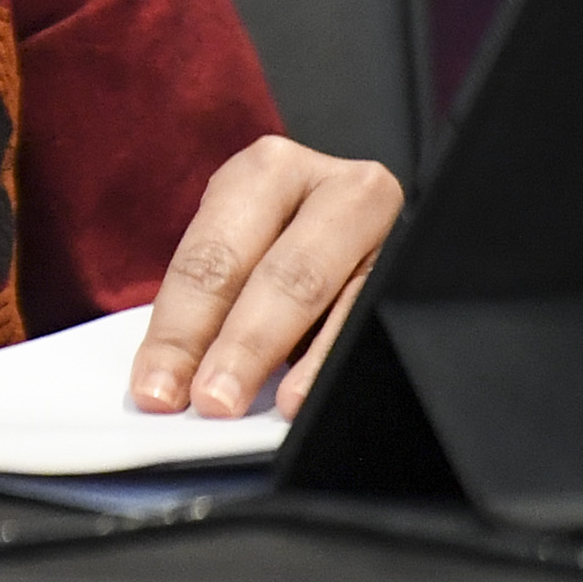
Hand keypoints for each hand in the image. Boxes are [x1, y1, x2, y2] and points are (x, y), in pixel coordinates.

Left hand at [129, 134, 402, 418]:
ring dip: (302, 363)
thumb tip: (174, 379)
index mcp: (270, 172)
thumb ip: (217, 302)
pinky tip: (322, 392)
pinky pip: (381, 315)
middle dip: (240, 346)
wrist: (372, 221)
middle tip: (212, 402)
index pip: (213, 257)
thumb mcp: (249, 247)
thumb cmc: (289, 241)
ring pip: (340, 295)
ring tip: (275, 409)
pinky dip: (343, 358)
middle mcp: (334, 187)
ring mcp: (392, 226)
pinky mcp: (427, 263)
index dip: (179, 330)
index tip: (155, 391)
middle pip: (280, 273)